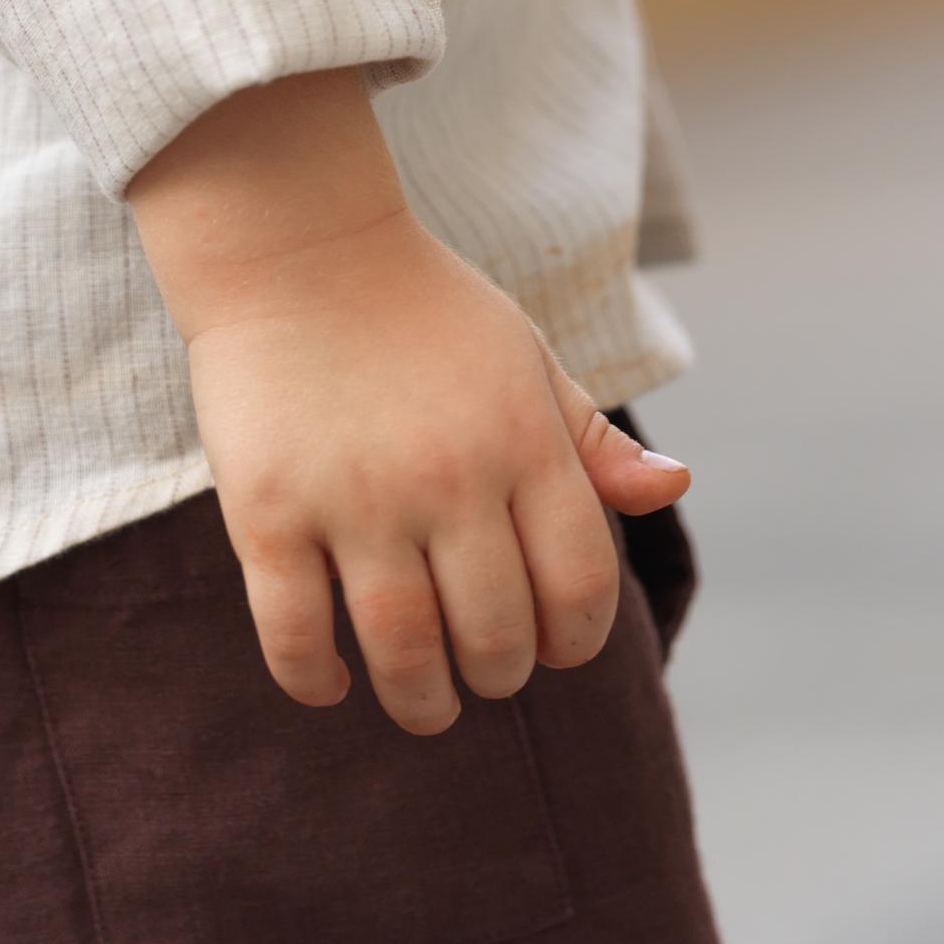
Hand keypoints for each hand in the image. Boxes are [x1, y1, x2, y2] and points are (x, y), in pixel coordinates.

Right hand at [127, 69, 689, 736]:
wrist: (296, 243)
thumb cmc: (422, 308)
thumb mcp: (525, 357)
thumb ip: (593, 440)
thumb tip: (675, 489)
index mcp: (522, 440)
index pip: (579, 586)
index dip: (575, 639)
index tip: (551, 646)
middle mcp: (448, 477)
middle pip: (494, 636)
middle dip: (497, 675)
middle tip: (480, 670)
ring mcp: (355, 498)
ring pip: (402, 652)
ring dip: (420, 700)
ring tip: (423, 700)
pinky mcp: (268, 511)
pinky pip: (294, 635)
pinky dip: (314, 680)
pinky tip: (330, 682)